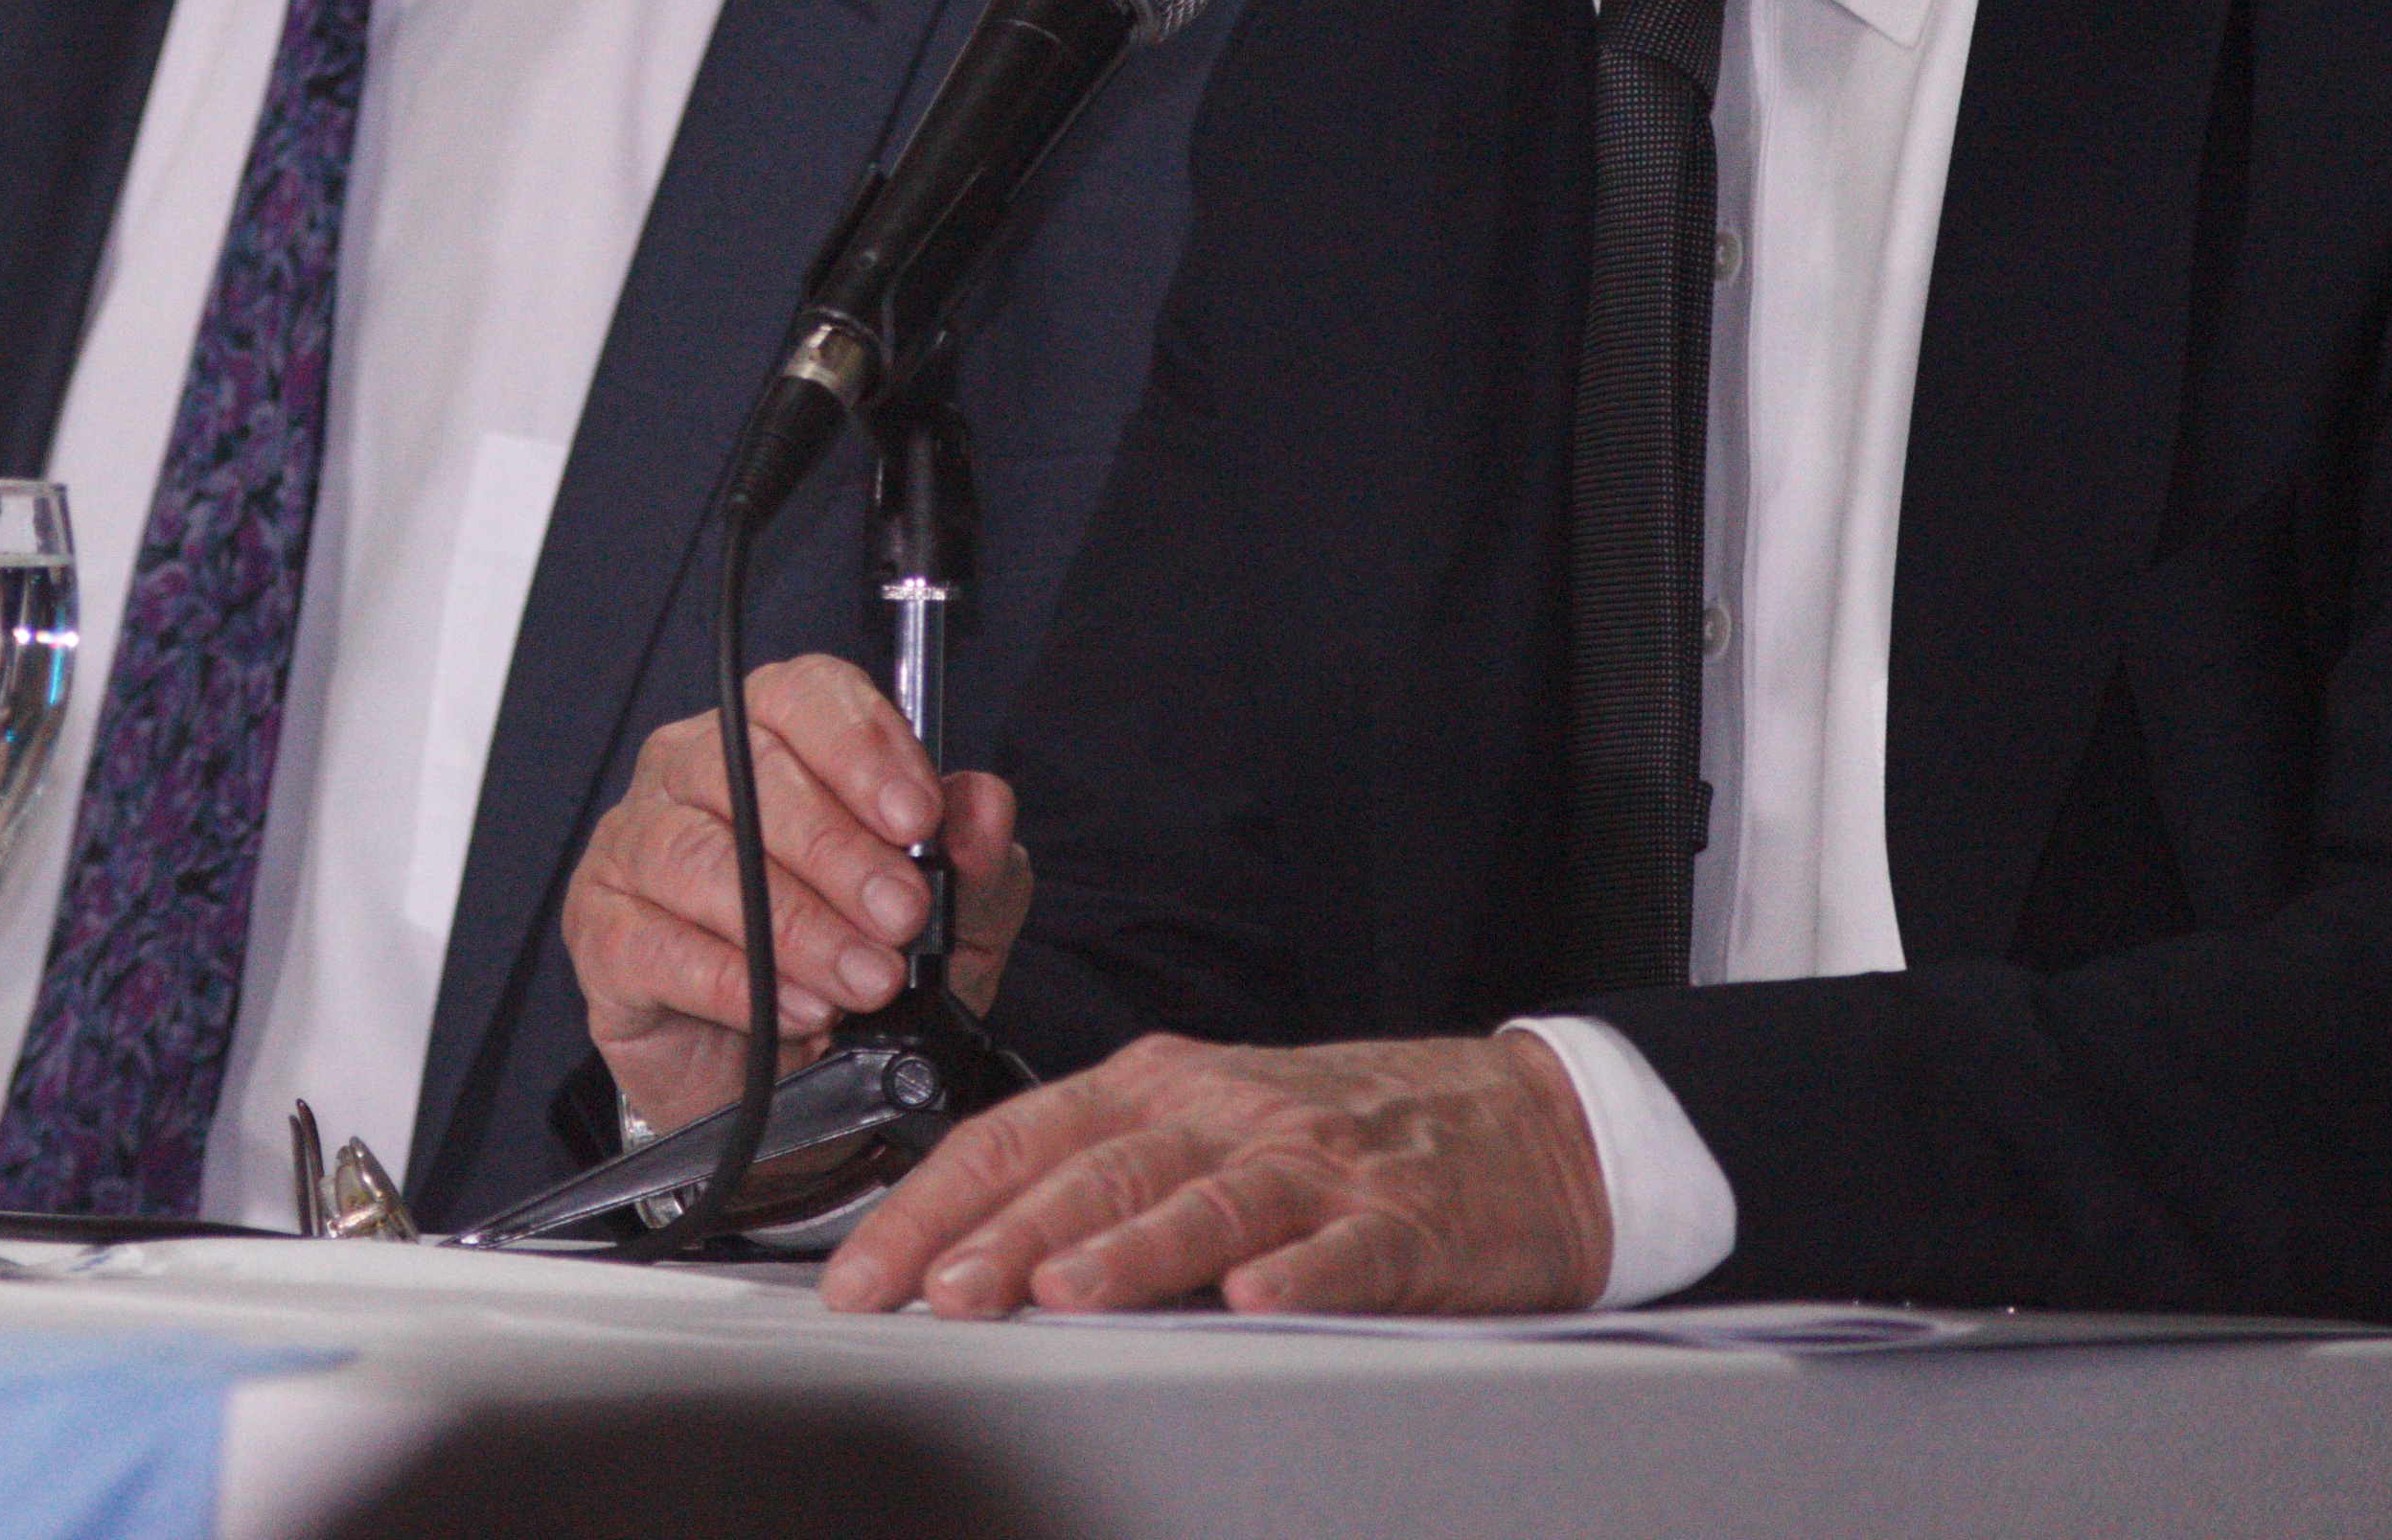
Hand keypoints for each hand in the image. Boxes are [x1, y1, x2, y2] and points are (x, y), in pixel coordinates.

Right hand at [561, 653, 1025, 1144]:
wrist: (791, 1090)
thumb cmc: (859, 973)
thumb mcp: (951, 926)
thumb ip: (976, 866)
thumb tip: (981, 810)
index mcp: (775, 738)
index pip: (803, 695)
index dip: (861, 746)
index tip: (916, 817)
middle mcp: (691, 771)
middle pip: (747, 770)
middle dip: (838, 849)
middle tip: (901, 915)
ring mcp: (633, 847)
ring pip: (697, 855)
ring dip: (793, 923)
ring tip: (862, 980)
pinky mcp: (601, 932)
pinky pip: (652, 942)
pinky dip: (732, 980)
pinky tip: (794, 1009)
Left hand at [818, 1030, 1610, 1319]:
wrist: (1528, 1123)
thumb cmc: (1346, 1135)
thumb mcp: (1204, 1130)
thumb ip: (1094, 1177)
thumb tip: (958, 1250)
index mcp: (1159, 1091)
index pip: (1016, 1137)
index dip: (931, 1206)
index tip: (863, 1275)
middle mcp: (1225, 1115)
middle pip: (1094, 1169)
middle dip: (1003, 1235)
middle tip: (937, 1293)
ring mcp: (1317, 1166)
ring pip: (1205, 1203)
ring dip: (1127, 1250)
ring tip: (1059, 1294)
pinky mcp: (1405, 1222)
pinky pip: (1343, 1248)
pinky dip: (1295, 1273)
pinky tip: (1254, 1300)